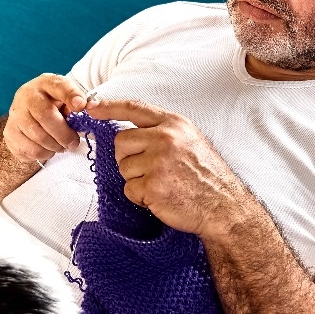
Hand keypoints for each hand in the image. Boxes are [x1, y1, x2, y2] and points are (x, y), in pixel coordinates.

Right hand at [4, 73, 99, 162]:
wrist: (29, 114)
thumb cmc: (55, 105)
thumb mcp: (68, 98)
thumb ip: (79, 101)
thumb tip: (89, 107)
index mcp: (45, 83)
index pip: (58, 86)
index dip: (71, 95)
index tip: (81, 106)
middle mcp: (26, 96)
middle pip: (46, 116)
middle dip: (64, 134)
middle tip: (73, 142)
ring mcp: (15, 115)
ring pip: (37, 138)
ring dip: (55, 147)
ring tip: (61, 146)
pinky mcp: (9, 134)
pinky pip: (30, 150)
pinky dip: (43, 154)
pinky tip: (47, 148)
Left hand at [87, 99, 259, 237]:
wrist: (223, 206)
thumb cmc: (206, 176)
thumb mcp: (190, 141)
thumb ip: (162, 132)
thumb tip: (130, 133)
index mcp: (174, 124)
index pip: (134, 108)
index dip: (109, 107)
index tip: (91, 108)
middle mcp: (165, 139)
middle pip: (121, 141)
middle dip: (127, 157)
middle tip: (148, 170)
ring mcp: (158, 162)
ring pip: (123, 167)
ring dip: (136, 180)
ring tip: (162, 184)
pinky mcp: (152, 186)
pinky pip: (129, 189)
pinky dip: (140, 197)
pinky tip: (161, 197)